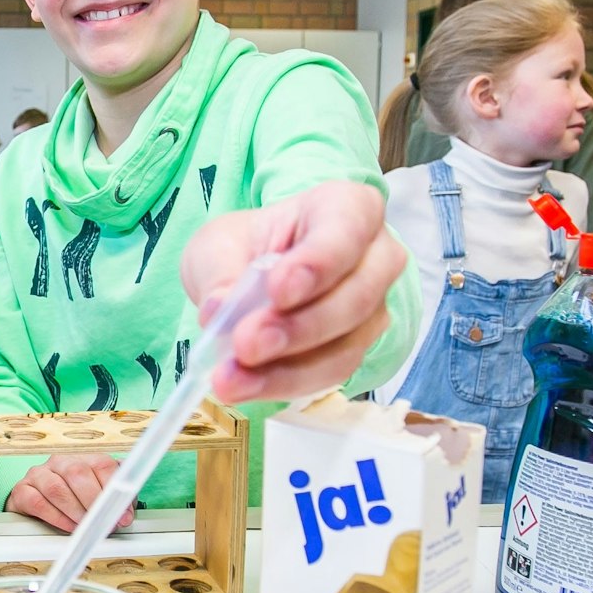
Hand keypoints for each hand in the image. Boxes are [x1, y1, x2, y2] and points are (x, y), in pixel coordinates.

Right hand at [5, 454, 134, 533]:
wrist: (36, 502)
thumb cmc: (72, 500)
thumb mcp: (97, 496)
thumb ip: (114, 500)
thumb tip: (125, 513)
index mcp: (82, 459)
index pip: (102, 464)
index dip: (114, 489)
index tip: (122, 513)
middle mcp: (60, 462)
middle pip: (77, 473)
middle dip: (93, 501)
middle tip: (102, 521)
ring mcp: (38, 475)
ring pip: (56, 489)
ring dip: (75, 511)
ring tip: (85, 527)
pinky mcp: (22, 490)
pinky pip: (38, 503)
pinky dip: (56, 518)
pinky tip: (68, 526)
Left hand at [180, 181, 403, 404]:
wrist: (248, 275)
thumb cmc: (245, 246)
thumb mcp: (218, 245)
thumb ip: (219, 273)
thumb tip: (220, 310)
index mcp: (348, 207)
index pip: (346, 231)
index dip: (318, 263)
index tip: (278, 290)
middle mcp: (375, 257)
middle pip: (354, 298)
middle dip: (298, 328)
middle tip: (245, 344)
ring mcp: (372, 308)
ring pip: (344, 345)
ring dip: (285, 368)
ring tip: (231, 377)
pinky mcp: (355, 350)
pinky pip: (327, 375)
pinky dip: (282, 384)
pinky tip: (243, 385)